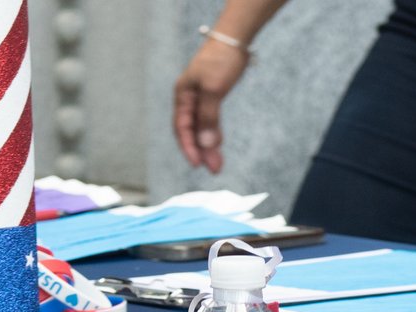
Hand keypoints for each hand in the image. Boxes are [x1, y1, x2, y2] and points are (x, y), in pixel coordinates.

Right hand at [174, 37, 248, 173]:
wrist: (234, 40)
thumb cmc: (220, 59)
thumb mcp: (213, 89)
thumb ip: (208, 118)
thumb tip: (206, 144)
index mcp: (183, 96)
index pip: (181, 128)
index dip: (188, 147)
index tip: (197, 164)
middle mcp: (188, 99)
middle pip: (191, 132)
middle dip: (201, 151)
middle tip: (213, 169)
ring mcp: (200, 99)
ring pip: (201, 128)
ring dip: (208, 146)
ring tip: (217, 164)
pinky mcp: (211, 97)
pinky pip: (209, 121)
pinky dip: (213, 134)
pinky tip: (218, 145)